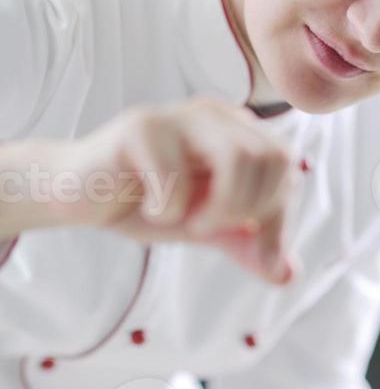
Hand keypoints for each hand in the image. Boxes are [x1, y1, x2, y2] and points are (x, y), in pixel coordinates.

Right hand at [64, 97, 299, 284]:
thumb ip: (249, 245)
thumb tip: (289, 275)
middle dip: (250, 208)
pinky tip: (149, 209)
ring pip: (236, 157)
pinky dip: (169, 209)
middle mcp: (214, 113)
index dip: (278, 215)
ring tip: (189, 224)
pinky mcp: (140, 127)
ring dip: (220, 208)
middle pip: (272, 156)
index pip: (287, 164)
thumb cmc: (149, 203)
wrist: (81, 198)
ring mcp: (177, 116)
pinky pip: (176, 175)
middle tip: (210, 229)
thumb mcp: (209, 228)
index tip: (250, 246)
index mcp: (237, 129)